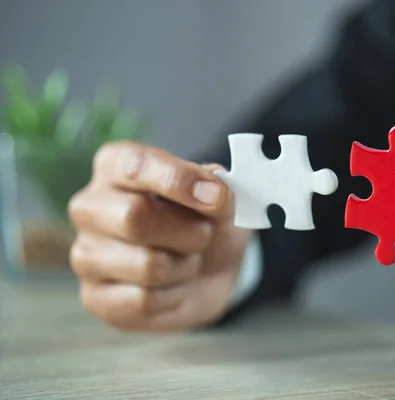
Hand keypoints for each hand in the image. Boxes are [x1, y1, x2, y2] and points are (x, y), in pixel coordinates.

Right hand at [68, 141, 252, 331]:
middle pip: (135, 217)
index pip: (136, 165)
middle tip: (204, 235)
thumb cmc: (204, 223)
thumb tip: (215, 191)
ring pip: (147, 265)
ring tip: (186, 259)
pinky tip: (173, 285)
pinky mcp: (95, 298)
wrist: (208, 272)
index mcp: (115, 165)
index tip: (216, 196)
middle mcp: (90, 206)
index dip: (179, 180)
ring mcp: (86, 254)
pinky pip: (145, 300)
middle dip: (189, 231)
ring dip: (186, 266)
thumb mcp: (220, 197)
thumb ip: (217, 188)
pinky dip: (175, 295)